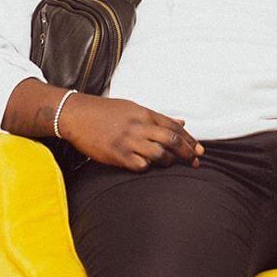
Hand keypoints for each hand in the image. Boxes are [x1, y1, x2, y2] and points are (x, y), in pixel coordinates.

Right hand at [57, 93, 204, 171]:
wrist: (77, 115)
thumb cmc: (107, 112)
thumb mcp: (135, 108)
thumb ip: (159, 118)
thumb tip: (182, 122)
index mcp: (145, 114)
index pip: (174, 127)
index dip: (190, 139)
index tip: (200, 149)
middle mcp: (139, 127)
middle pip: (171, 140)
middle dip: (187, 152)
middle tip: (197, 161)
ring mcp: (128, 141)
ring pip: (158, 154)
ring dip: (169, 161)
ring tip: (172, 164)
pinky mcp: (116, 155)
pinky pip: (139, 165)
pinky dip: (148, 167)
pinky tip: (149, 167)